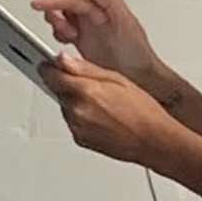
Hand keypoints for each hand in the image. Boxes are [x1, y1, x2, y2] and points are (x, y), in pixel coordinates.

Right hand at [37, 0, 165, 92]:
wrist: (141, 79)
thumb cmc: (138, 53)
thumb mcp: (128, 24)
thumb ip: (111, 2)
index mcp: (101, 9)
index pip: (73, 0)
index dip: (54, 1)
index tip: (38, 4)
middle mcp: (93, 18)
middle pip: (64, 7)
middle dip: (54, 13)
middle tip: (58, 25)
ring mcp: (87, 32)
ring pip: (61, 21)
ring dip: (57, 26)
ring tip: (66, 37)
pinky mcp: (82, 46)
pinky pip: (63, 36)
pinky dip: (59, 38)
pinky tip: (63, 47)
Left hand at [48, 51, 201, 185]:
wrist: (153, 141)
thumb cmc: (143, 111)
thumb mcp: (117, 78)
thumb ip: (85, 68)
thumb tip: (63, 60)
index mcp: (85, 91)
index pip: (51, 75)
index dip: (49, 68)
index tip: (48, 64)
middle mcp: (77, 111)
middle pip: (58, 91)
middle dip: (69, 85)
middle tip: (94, 86)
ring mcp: (77, 127)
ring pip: (65, 107)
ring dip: (76, 102)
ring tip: (105, 104)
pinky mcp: (80, 139)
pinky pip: (73, 122)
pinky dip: (82, 117)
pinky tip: (103, 116)